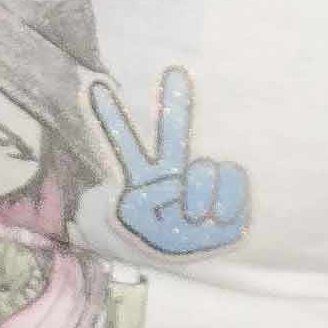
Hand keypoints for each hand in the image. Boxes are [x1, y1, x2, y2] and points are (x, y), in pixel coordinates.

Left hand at [90, 67, 247, 255]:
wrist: (183, 256)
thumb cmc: (147, 236)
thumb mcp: (118, 228)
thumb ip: (126, 206)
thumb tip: (171, 183)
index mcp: (138, 178)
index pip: (120, 144)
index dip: (108, 117)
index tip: (95, 85)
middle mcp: (169, 170)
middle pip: (173, 133)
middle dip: (175, 101)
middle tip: (176, 71)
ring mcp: (199, 176)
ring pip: (205, 169)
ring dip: (199, 203)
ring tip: (190, 219)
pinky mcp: (229, 184)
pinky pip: (232, 176)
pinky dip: (227, 204)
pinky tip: (216, 218)